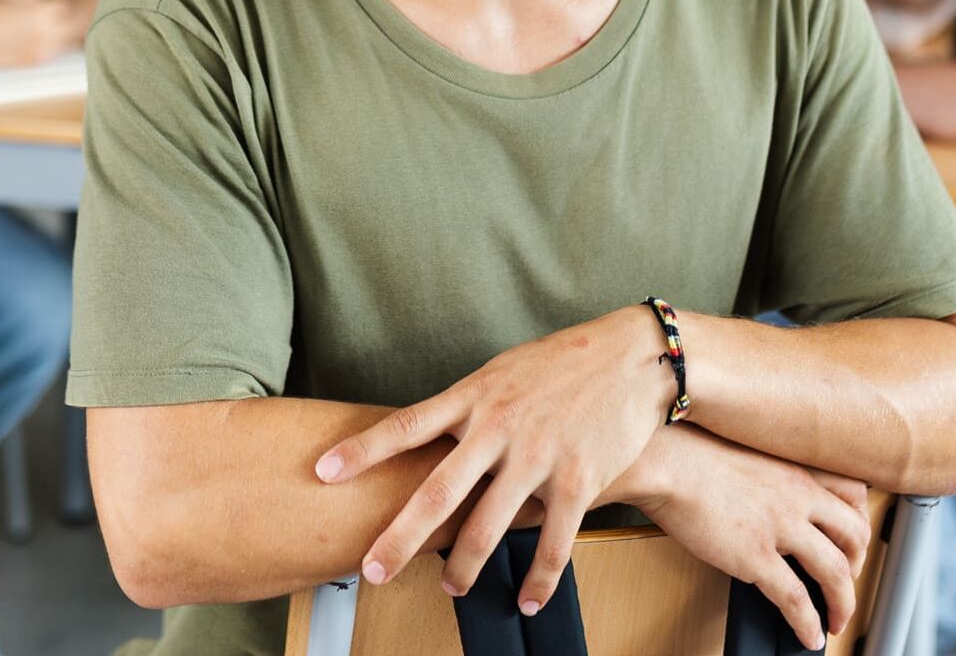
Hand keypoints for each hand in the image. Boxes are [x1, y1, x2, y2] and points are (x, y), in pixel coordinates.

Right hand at [0, 0, 71, 66]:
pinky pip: (49, 54)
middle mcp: (47, 28)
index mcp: (43, 9)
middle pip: (67, 24)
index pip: (61, 6)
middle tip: (52, 23)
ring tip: (42, 35)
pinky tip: (33, 45)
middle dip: (59, 22)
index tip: (46, 8)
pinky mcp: (34, 61)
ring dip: (54, 38)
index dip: (52, 6)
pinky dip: (44, 49)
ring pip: (61, 42)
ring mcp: (42, 46)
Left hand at [315, 306, 676, 613]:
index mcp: (475, 396)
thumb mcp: (502, 371)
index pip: (407, 426)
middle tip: (372, 570)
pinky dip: (539, 577)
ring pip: (489, 525)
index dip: (363, 450)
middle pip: (438, 491)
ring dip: (463, 564)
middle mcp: (499, 427)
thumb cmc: (562, 362)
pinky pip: (554, 540)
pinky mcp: (579, 479)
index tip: (322, 471)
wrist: (633, 357)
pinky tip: (527, 599)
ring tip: (450, 587)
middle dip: (400, 536)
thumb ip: (467, 406)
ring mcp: (538, 456)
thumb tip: (428, 434)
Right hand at [630, 425, 871, 649]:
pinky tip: (808, 635)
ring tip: (837, 620)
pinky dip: (808, 623)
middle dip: (858, 564)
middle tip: (846, 581)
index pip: (853, 494)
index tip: (851, 539)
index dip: (858, 521)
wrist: (663, 459)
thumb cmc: (688, 450)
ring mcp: (780, 526)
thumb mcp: (745, 450)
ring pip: (836, 572)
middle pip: (855, 535)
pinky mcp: (756, 556)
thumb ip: (767, 474)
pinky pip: (795, 599)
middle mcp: (797, 495)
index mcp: (794, 468)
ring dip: (844, 603)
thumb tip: (765, 498)